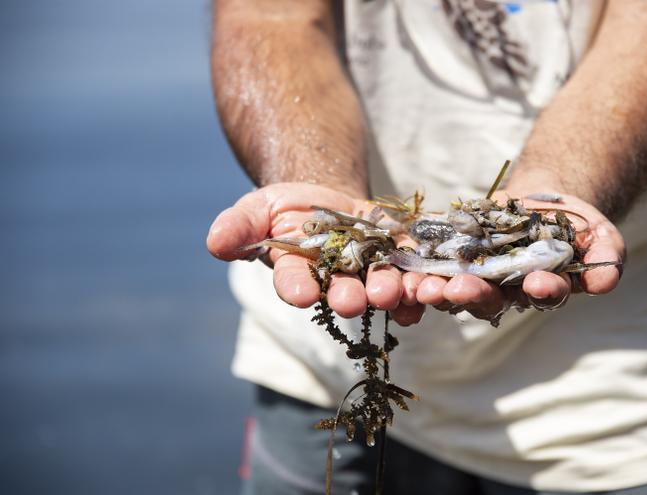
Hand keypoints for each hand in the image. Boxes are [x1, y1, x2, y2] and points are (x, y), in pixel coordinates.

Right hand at [206, 183, 424, 324]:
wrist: (328, 198)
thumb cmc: (286, 208)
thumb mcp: (259, 208)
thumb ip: (240, 226)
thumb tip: (215, 243)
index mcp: (297, 274)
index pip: (293, 284)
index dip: (295, 288)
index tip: (299, 292)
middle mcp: (335, 282)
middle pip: (342, 293)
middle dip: (347, 297)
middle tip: (352, 299)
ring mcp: (369, 274)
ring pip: (381, 289)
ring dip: (389, 293)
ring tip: (392, 292)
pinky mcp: (399, 260)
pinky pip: (412, 274)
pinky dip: (421, 283)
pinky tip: (429, 287)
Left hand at [411, 190, 625, 321]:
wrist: (542, 201)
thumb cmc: (576, 224)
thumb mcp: (601, 235)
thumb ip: (607, 258)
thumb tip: (606, 280)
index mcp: (544, 291)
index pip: (545, 297)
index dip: (543, 292)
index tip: (539, 285)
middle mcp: (507, 292)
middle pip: (490, 300)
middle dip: (475, 295)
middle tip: (460, 290)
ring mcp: (477, 276)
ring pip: (455, 290)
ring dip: (438, 290)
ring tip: (425, 286)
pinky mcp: (454, 256)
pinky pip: (434, 264)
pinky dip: (419, 266)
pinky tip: (406, 262)